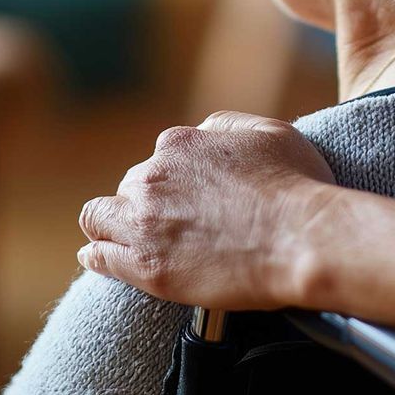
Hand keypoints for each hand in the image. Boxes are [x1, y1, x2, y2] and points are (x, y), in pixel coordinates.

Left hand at [78, 111, 338, 309]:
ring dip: (108, 225)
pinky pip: (101, 257)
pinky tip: (94, 256)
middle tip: (170, 223)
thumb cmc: (295, 185)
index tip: (188, 197)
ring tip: (119, 238)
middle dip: (144, 203)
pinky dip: (96, 255)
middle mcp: (151, 179)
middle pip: (129, 189)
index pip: (158, 160)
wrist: (300, 239)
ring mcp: (144, 224)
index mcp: (178, 145)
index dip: (172, 180)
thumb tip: (203, 134)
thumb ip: (225, 126)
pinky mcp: (146, 268)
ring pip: (100, 219)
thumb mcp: (267, 130)